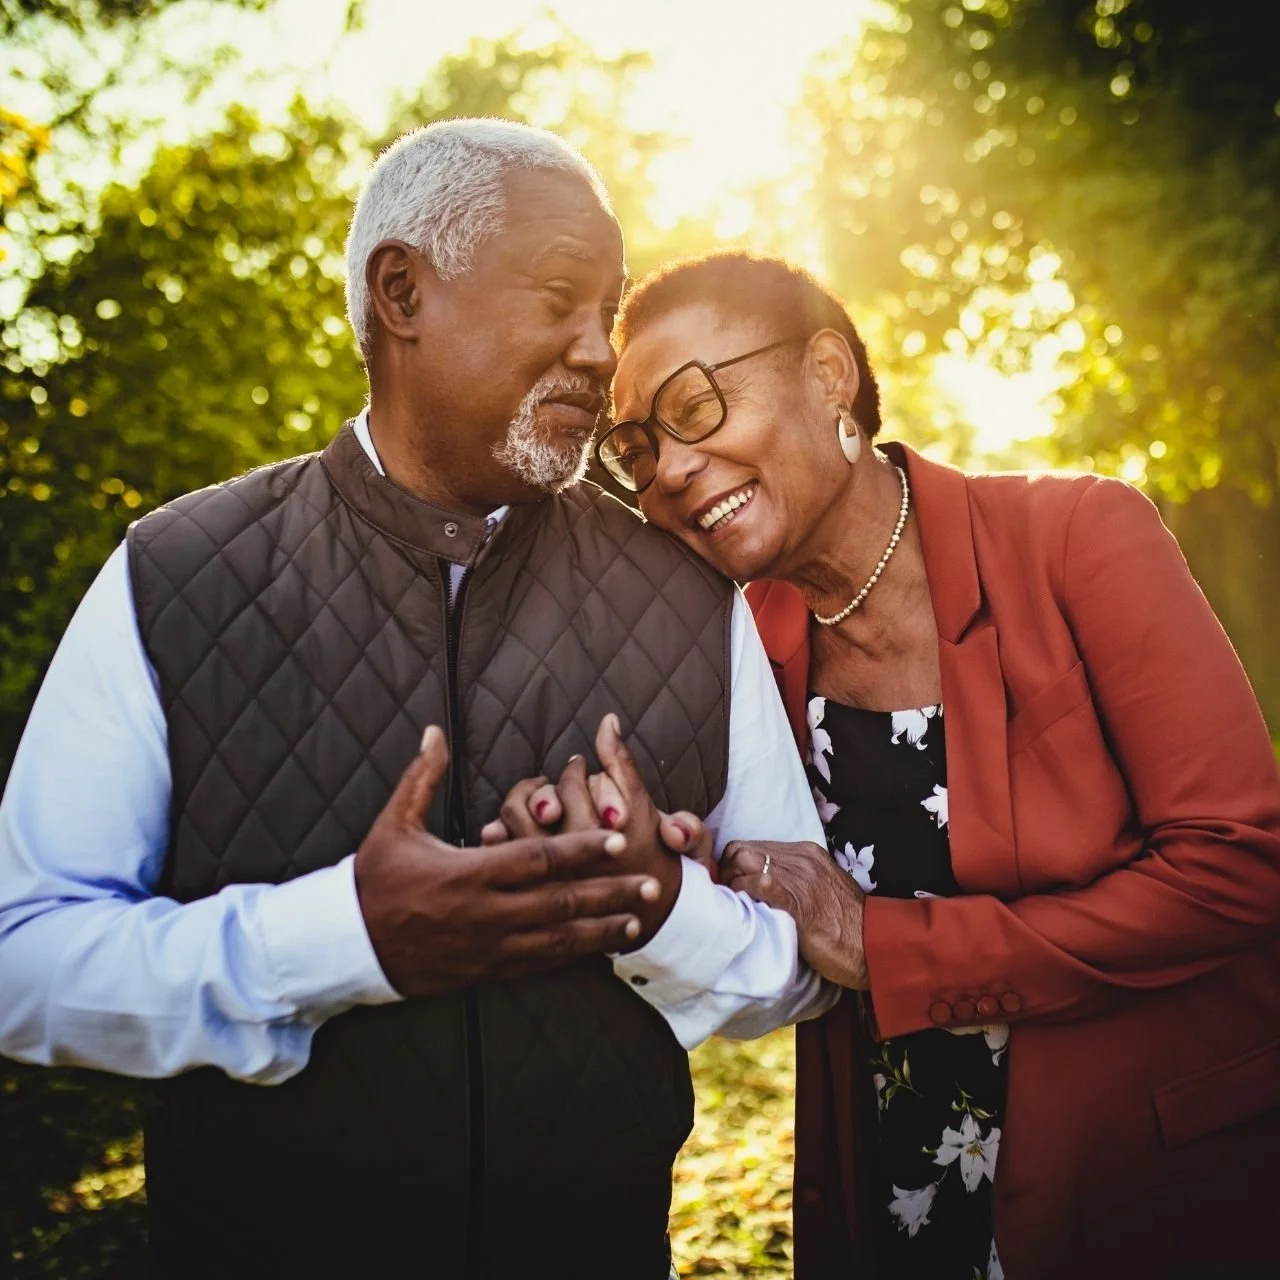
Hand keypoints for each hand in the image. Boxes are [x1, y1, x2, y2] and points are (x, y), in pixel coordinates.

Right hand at [354, 727, 663, 996]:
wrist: (346, 947)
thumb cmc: (373, 881)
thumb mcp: (394, 824)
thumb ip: (421, 777)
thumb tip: (434, 731)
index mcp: (468, 873)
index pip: (536, 858)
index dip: (579, 847)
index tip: (615, 836)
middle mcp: (484, 913)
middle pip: (560, 902)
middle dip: (609, 892)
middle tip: (651, 882)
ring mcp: (487, 947)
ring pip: (556, 941)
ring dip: (599, 929)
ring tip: (637, 919)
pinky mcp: (483, 971)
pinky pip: (536, 965)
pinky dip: (570, 957)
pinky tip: (597, 950)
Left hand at [480, 715, 714, 946]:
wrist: (648, 916)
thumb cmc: (649, 857)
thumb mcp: (645, 809)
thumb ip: (623, 764)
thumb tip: (607, 721)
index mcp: (601, 833)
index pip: (571, 783)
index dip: (575, 770)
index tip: (579, 768)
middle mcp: (570, 855)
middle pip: (537, 801)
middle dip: (545, 788)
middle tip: (555, 788)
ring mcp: (546, 876)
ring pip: (514, 821)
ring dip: (521, 803)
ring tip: (537, 806)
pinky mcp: (528, 890)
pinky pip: (500, 852)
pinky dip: (498, 834)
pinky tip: (506, 830)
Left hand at [720, 840, 869, 989]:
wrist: (874, 944)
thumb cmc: (847, 924)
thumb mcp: (822, 888)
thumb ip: (796, 879)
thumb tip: (764, 883)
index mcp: (806, 852)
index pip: (754, 846)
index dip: (736, 864)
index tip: (732, 883)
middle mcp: (800, 858)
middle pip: (741, 849)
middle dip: (726, 870)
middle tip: (728, 895)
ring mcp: (797, 877)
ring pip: (742, 863)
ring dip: (731, 885)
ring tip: (735, 906)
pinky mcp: (793, 901)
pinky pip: (754, 886)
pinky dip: (742, 897)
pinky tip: (746, 912)